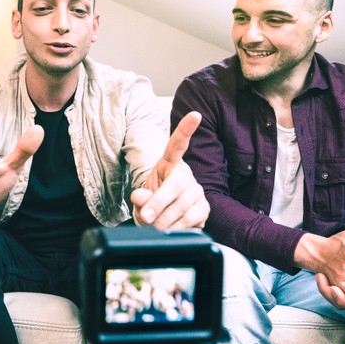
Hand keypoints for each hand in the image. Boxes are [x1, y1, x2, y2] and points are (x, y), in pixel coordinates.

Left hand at [130, 111, 208, 229]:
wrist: (161, 223)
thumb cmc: (150, 206)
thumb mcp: (140, 201)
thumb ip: (140, 199)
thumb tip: (141, 198)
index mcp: (169, 165)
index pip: (177, 145)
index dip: (186, 130)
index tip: (195, 115)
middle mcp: (186, 175)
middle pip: (177, 183)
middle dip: (159, 202)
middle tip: (146, 217)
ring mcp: (197, 191)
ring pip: (183, 206)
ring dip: (164, 220)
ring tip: (155, 225)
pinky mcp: (205, 209)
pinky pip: (191, 220)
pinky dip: (176, 228)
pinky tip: (170, 228)